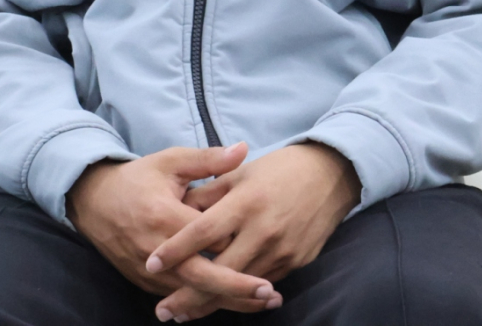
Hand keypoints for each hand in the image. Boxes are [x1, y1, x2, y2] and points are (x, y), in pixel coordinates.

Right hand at [66, 142, 282, 316]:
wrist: (94, 202)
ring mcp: (148, 270)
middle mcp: (155, 250)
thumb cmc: (139, 178)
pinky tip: (234, 303)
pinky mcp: (145, 282)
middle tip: (270, 293)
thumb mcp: (171, 161)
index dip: (234, 245)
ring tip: (263, 302)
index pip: (205, 239)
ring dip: (227, 302)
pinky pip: (179, 297)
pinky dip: (206, 303)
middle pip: (201, 278)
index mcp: (164, 216)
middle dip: (237, 289)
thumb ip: (208, 160)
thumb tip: (243, 149)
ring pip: (192, 294)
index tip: (268, 254)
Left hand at [146, 143, 361, 321]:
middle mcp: (263, 229)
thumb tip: (178, 212)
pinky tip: (221, 302)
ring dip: (211, 303)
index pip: (202, 232)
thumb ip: (208, 194)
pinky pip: (262, 283)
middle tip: (163, 311)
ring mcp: (282, 249)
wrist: (330, 175)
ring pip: (240, 286)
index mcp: (246, 201)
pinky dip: (240, 295)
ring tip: (184, 314)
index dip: (175, 250)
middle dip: (190, 296)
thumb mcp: (240, 173)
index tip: (151, 264)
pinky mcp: (296, 262)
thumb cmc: (279, 169)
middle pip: (220, 272)